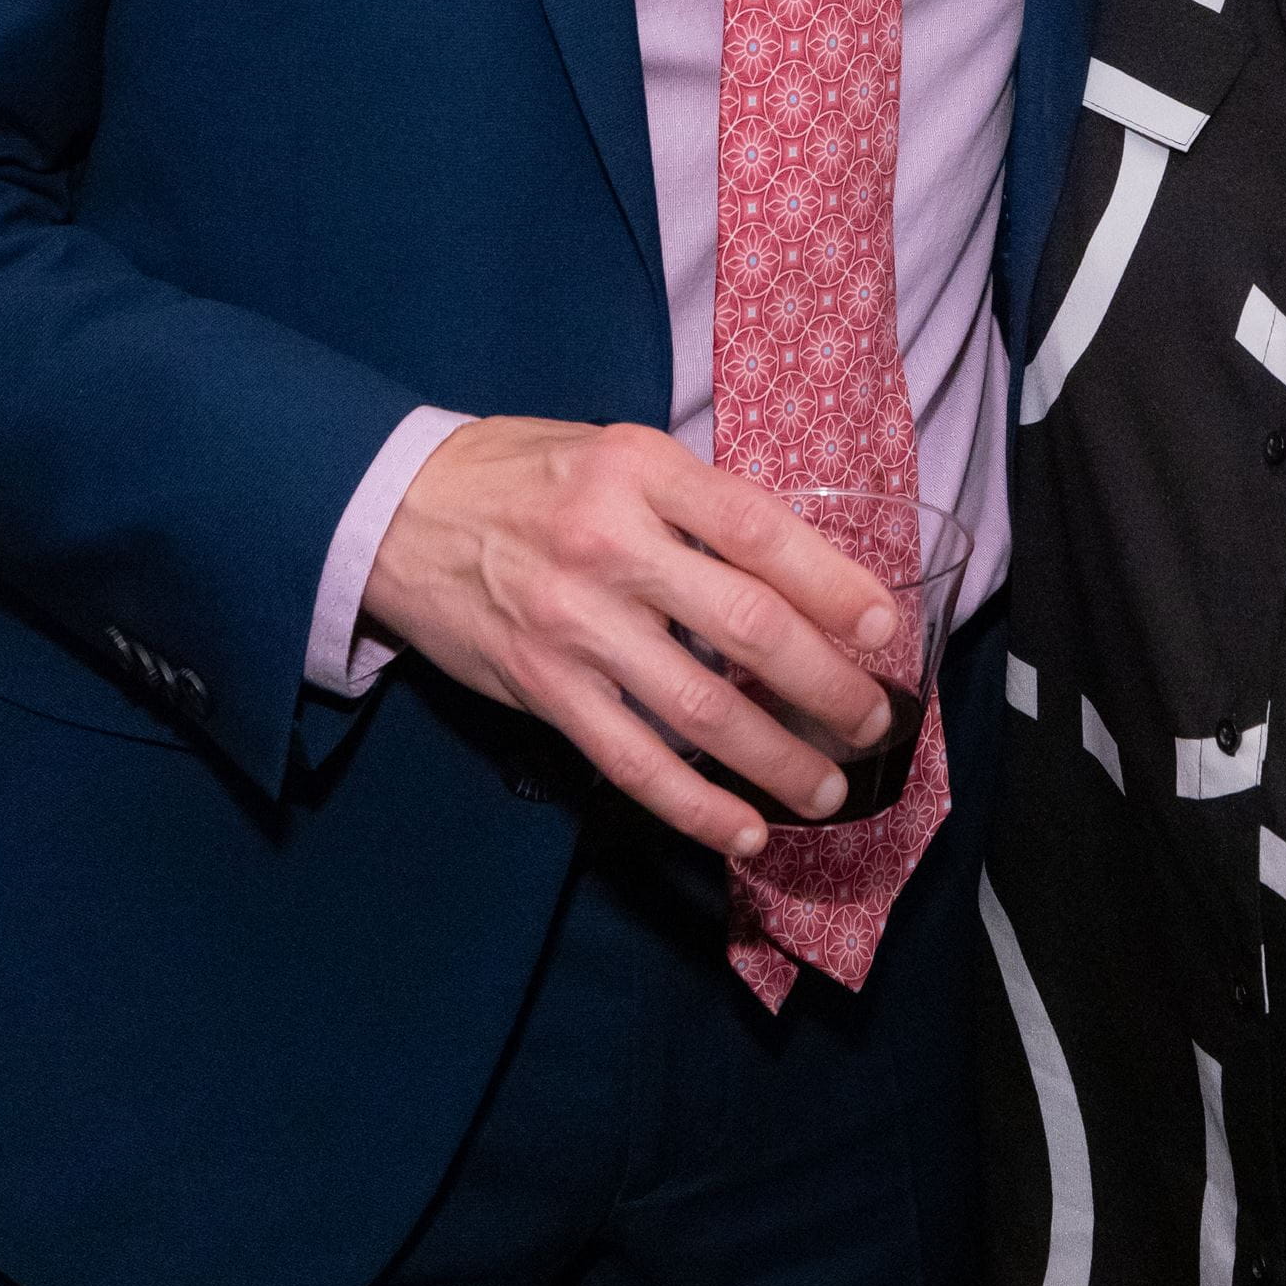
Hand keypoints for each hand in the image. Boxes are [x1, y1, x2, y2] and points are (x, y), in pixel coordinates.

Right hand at [361, 416, 899, 856]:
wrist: (399, 508)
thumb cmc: (527, 476)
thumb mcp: (617, 455)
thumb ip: (695, 507)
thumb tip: (798, 573)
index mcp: (643, 471)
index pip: (760, 530)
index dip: (833, 584)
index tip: (885, 627)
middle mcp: (612, 545)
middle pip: (747, 625)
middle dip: (825, 684)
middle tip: (873, 719)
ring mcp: (575, 623)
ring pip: (700, 708)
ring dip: (776, 760)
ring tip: (827, 789)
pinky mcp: (542, 688)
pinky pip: (632, 761)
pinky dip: (695, 805)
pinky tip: (742, 831)